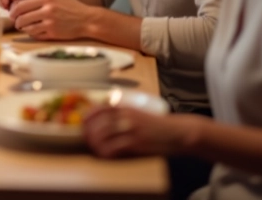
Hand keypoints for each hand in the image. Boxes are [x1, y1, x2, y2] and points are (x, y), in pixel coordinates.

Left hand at [10, 0, 94, 39]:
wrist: (87, 20)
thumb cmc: (70, 5)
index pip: (20, 4)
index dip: (13, 10)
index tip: (12, 12)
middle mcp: (48, 10)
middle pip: (20, 17)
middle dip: (15, 20)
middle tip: (15, 20)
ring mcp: (50, 23)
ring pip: (26, 27)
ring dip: (22, 28)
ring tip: (22, 26)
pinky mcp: (53, 34)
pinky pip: (35, 35)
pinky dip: (31, 33)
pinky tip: (33, 30)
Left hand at [84, 105, 207, 157]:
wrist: (178, 132)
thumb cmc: (158, 124)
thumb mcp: (139, 113)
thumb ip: (123, 114)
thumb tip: (104, 121)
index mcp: (126, 107)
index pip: (100, 108)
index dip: (88, 116)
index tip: (83, 122)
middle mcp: (127, 116)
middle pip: (98, 122)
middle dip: (89, 132)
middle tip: (87, 139)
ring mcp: (131, 129)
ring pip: (103, 135)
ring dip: (95, 143)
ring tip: (95, 148)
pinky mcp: (136, 143)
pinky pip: (114, 148)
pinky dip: (106, 152)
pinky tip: (105, 155)